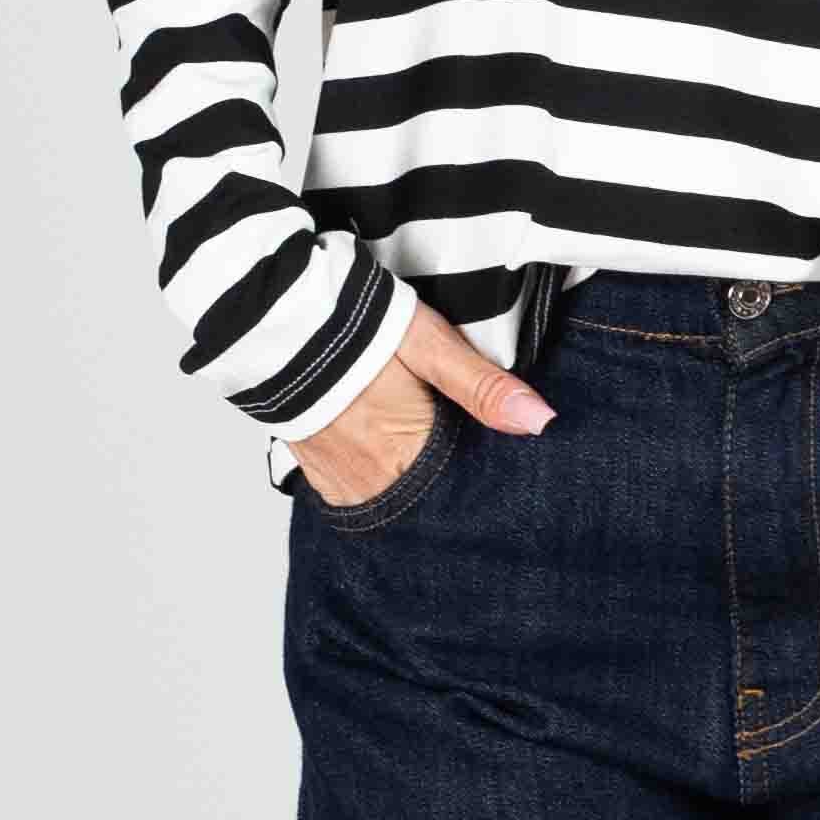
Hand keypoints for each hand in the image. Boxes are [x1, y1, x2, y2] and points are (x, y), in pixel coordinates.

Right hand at [289, 301, 557, 506]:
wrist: (280, 320)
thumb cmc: (357, 328)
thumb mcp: (433, 348)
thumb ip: (485, 389)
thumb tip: (540, 421)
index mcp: (408, 457)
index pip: (463, 491)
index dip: (482, 476)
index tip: (495, 460)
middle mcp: (372, 482)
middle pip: (428, 498)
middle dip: (449, 482)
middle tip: (457, 448)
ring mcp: (342, 483)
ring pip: (396, 498)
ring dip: (412, 481)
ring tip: (422, 446)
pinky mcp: (319, 474)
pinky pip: (360, 492)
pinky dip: (380, 478)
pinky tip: (389, 453)